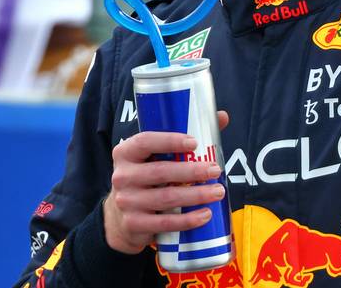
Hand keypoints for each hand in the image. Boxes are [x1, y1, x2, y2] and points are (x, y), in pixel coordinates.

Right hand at [103, 110, 229, 254]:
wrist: (119, 219)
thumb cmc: (146, 178)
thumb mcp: (154, 157)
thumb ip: (184, 136)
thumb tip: (221, 116)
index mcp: (125, 152)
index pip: (145, 142)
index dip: (169, 141)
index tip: (194, 142)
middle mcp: (122, 176)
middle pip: (161, 171)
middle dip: (192, 171)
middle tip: (215, 170)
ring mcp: (126, 201)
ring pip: (166, 198)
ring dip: (196, 195)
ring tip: (218, 192)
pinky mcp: (134, 224)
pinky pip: (165, 223)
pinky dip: (188, 220)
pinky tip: (206, 214)